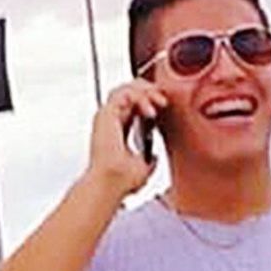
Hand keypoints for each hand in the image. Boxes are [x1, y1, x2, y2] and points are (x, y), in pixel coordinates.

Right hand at [87, 78, 167, 197]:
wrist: (113, 183)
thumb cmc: (121, 180)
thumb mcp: (143, 166)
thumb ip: (149, 158)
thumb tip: (155, 156)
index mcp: (117, 129)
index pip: (132, 103)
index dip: (149, 98)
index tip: (163, 105)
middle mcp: (110, 120)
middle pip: (129, 91)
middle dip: (150, 91)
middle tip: (163, 100)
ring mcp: (107, 116)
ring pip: (126, 87)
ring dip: (146, 90)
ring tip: (158, 101)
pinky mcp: (106, 115)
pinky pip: (122, 93)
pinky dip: (138, 96)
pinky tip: (149, 109)